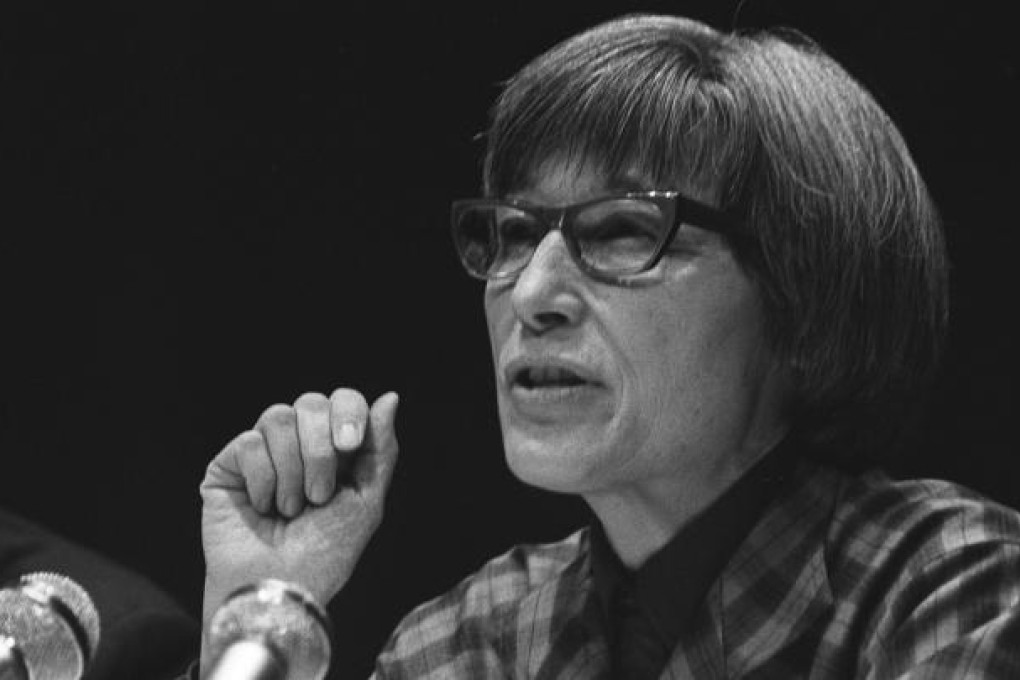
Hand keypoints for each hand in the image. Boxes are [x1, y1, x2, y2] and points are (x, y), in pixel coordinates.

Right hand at [199, 389, 398, 626]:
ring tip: (291, 509)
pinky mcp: (227, 465)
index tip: (349, 446)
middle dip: (320, 450)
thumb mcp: (367, 501)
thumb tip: (390, 398)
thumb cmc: (326, 552)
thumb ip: (380, 448)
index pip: (343, 399)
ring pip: (278, 417)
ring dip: (292, 470)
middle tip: (319, 494)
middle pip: (311, 402)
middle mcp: (297, 443)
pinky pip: (248, 443)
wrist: (282, 587)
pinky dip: (263, 480)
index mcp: (334, 447)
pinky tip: (263, 507)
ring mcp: (261, 452)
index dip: (348, 413)